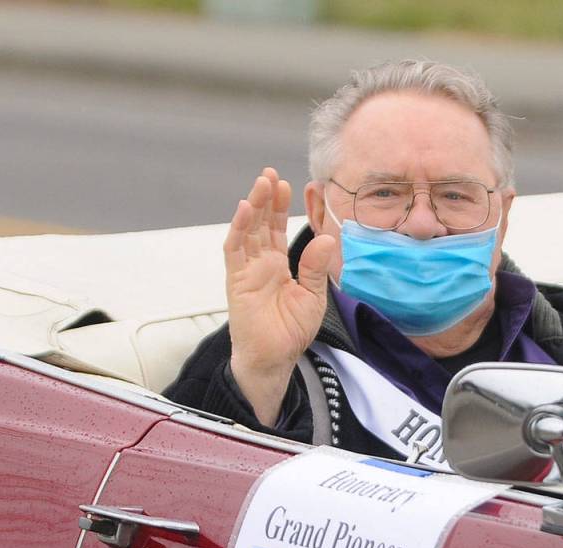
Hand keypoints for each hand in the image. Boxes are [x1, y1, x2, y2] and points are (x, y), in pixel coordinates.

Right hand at [224, 168, 335, 425]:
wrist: (274, 359)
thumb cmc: (291, 331)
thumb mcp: (312, 296)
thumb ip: (315, 267)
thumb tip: (328, 237)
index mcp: (278, 266)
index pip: (276, 230)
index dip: (280, 208)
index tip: (288, 185)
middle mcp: (260, 264)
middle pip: (259, 224)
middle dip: (265, 199)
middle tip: (271, 174)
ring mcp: (246, 270)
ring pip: (247, 231)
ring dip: (252, 207)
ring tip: (261, 183)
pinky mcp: (236, 281)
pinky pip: (234, 251)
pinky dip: (237, 229)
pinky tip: (244, 210)